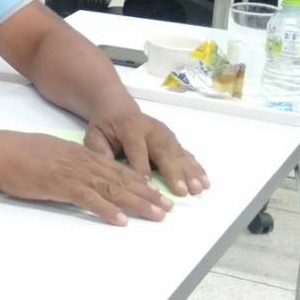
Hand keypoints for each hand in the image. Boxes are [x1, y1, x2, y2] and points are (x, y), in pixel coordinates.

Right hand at [0, 132, 172, 224]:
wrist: (0, 152)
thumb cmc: (20, 155)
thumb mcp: (52, 155)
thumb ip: (70, 164)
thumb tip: (82, 176)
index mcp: (82, 155)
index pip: (118, 170)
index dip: (140, 183)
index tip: (157, 194)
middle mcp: (84, 162)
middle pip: (122, 180)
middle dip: (148, 195)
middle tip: (168, 209)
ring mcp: (74, 174)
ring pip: (113, 189)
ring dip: (137, 203)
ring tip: (156, 215)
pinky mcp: (61, 185)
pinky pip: (89, 199)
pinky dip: (106, 210)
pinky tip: (120, 220)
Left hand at [83, 108, 208, 196]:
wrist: (118, 108)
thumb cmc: (105, 127)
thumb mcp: (95, 136)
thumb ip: (100, 152)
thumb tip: (107, 172)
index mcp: (130, 128)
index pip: (137, 149)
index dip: (142, 167)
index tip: (149, 186)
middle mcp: (152, 129)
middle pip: (164, 152)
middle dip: (174, 172)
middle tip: (182, 191)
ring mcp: (166, 134)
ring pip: (179, 154)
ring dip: (190, 172)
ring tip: (198, 189)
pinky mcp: (173, 140)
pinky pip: (186, 154)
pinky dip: (196, 168)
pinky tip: (204, 181)